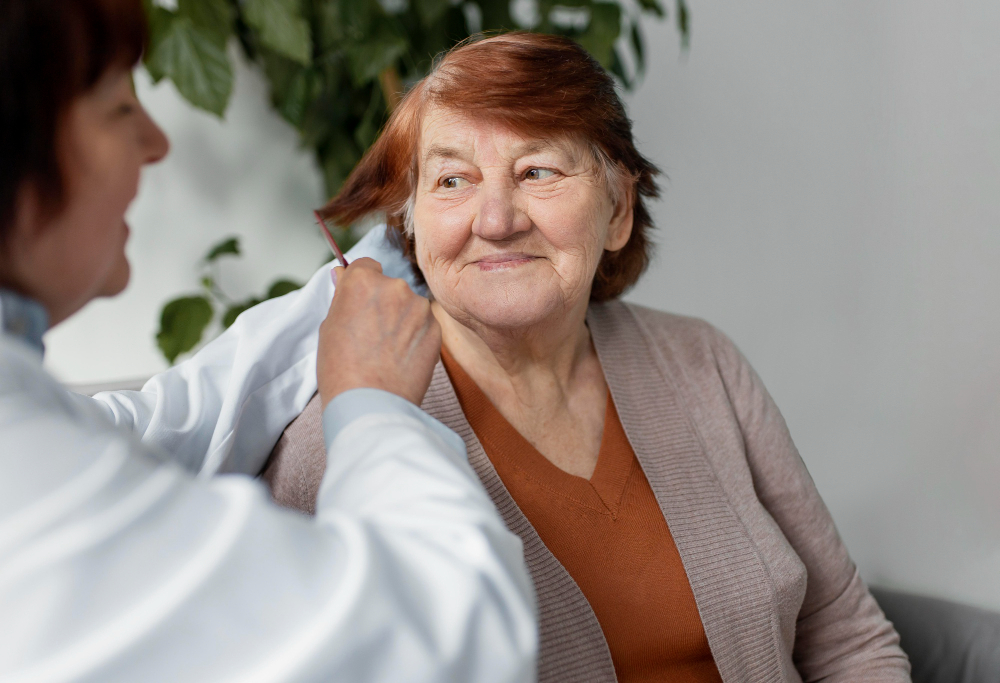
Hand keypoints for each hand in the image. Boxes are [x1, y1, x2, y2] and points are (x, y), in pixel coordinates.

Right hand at [317, 258, 440, 406]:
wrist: (371, 403)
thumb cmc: (342, 369)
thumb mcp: (329, 326)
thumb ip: (342, 297)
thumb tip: (344, 275)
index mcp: (364, 281)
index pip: (366, 266)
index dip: (361, 284)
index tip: (360, 299)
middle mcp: (395, 287)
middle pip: (389, 286)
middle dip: (382, 303)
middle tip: (370, 334)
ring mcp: (419, 308)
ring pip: (409, 306)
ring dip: (401, 320)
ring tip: (386, 351)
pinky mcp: (436, 329)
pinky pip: (424, 326)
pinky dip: (415, 337)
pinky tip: (401, 358)